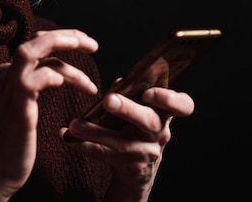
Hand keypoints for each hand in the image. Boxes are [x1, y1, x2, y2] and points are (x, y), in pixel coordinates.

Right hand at [0, 29, 98, 199]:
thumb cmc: (14, 140)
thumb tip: (61, 71)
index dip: (62, 39)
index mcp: (8, 73)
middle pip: (34, 41)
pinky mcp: (16, 109)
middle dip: (67, 36)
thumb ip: (37, 84)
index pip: (36, 44)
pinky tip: (64, 83)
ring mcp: (9, 90)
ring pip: (30, 52)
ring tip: (90, 53)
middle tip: (93, 44)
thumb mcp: (26, 105)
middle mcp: (6, 75)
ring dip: (62, 46)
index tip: (85, 44)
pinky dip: (51, 76)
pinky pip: (32, 81)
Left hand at [62, 87, 194, 201]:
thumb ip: (132, 93)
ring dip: (95, 132)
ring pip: (121, 143)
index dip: (170, 99)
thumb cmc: (135, 127)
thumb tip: (121, 81)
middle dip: (128, 109)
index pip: (184, 106)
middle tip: (108, 100)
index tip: (149, 93)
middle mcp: (159, 133)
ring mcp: (145, 152)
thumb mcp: (140, 110)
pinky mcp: (128, 167)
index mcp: (165, 113)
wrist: (137, 169)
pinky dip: (82, 144)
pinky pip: (104, 155)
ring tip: (75, 124)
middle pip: (149, 120)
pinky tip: (67, 136)